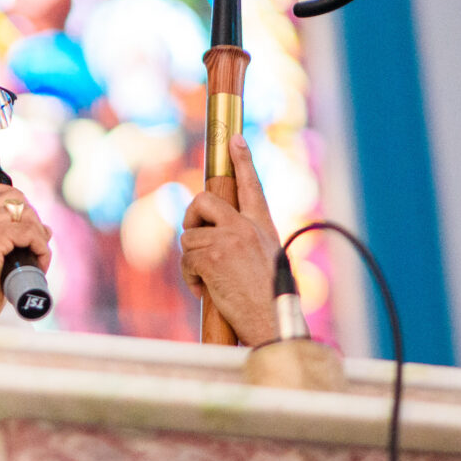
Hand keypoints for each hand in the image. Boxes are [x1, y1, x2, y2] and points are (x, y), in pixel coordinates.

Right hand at [0, 182, 50, 343]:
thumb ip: (4, 241)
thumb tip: (44, 228)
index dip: (14, 199)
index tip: (26, 222)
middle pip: (14, 198)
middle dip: (33, 219)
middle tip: (37, 246)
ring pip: (24, 214)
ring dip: (39, 236)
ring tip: (39, 259)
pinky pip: (29, 233)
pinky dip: (41, 248)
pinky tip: (39, 264)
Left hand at [180, 135, 281, 345]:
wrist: (274, 322)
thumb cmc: (272, 301)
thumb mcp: (268, 262)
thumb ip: (246, 244)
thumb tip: (216, 242)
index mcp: (263, 227)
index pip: (251, 187)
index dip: (242, 161)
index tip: (234, 139)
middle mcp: (245, 227)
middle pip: (203, 201)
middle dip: (191, 218)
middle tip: (196, 239)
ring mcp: (228, 239)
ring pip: (189, 238)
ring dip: (192, 262)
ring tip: (210, 281)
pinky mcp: (212, 256)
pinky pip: (186, 259)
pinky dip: (191, 278)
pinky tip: (207, 290)